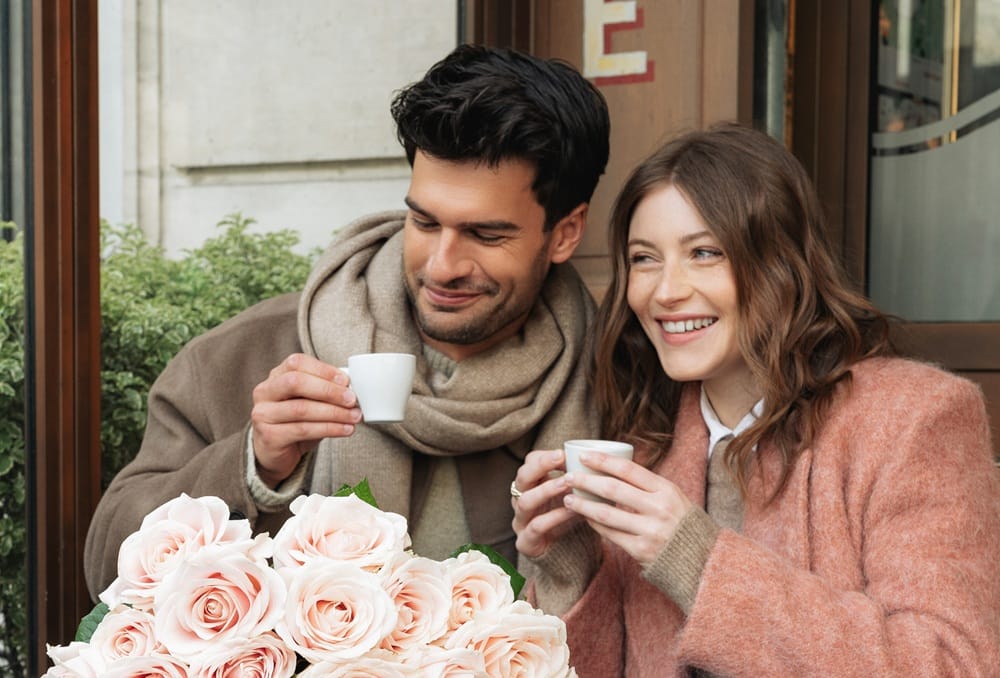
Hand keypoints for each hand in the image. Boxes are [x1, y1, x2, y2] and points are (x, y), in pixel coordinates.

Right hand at [250, 353, 361, 487]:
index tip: (346, 380)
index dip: (323, 370)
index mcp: (276, 376)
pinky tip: (344, 430)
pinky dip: (329, 429)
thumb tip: (351, 388)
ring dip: (333, 412)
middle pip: (295, 382)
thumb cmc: (296, 422)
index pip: (297, 363)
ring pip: (302, 409)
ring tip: (354, 416)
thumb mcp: (309, 401)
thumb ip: (324, 390)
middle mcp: (265, 392)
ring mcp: (263, 415)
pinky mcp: (269, 437)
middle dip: (328, 390)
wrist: (276, 452)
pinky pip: (303, 430)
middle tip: (351, 399)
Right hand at [511, 449, 584, 558]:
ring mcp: (520, 522)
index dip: (545, 457)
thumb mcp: (572, 495)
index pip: (529, 463)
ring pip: (526, 501)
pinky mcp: (525, 542)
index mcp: (530, 487)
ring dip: (547, 489)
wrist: (567, 557)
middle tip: (562, 458)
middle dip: (541, 466)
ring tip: (568, 482)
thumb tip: (600, 457)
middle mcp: (520, 501)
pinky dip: (555, 517)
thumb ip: (577, 479)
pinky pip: (537, 526)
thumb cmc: (570, 519)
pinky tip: (572, 511)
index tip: (565, 452)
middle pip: (522, 477)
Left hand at [562, 452, 692, 565]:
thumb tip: (612, 467)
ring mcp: (649, 530)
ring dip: (583, 505)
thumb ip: (647, 485)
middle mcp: (658, 508)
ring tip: (568, 499)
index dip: (603, 461)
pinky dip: (595, 524)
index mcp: (665, 489)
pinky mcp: (641, 550)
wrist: (703, 559)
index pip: (628, 469)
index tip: (584, 456)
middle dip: (586, 481)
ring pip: (606, 513)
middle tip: (568, 477)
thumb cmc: (682, 522)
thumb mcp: (673, 496)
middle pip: (612, 489)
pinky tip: (585, 517)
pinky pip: (611, 534)